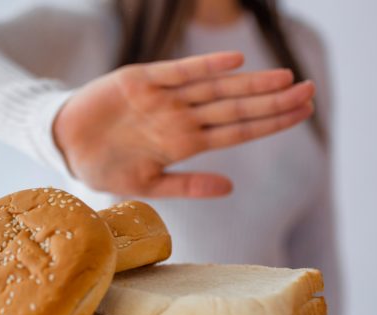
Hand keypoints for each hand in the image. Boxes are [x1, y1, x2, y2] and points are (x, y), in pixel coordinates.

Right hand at [54, 51, 314, 197]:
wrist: (66, 146)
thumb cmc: (105, 167)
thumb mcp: (147, 185)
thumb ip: (188, 185)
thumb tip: (232, 187)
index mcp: (183, 143)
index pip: (237, 131)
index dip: (270, 122)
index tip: (303, 114)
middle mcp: (179, 117)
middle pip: (234, 108)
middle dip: (272, 101)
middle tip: (310, 91)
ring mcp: (161, 99)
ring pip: (213, 89)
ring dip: (249, 84)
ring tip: (285, 79)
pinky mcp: (139, 82)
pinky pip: (176, 73)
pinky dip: (203, 69)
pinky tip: (233, 64)